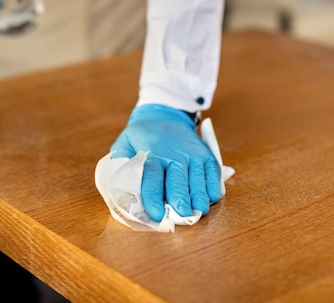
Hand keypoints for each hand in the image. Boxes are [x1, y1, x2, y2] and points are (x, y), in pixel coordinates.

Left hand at [111, 104, 220, 221]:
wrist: (164, 116)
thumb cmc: (141, 137)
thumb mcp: (124, 144)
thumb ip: (121, 164)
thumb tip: (119, 187)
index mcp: (152, 154)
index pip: (152, 177)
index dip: (154, 196)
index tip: (157, 214)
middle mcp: (174, 154)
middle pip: (178, 179)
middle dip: (181, 199)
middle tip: (184, 217)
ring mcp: (191, 154)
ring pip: (197, 176)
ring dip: (199, 195)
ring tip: (200, 212)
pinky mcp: (205, 154)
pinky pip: (212, 169)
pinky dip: (214, 183)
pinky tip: (213, 197)